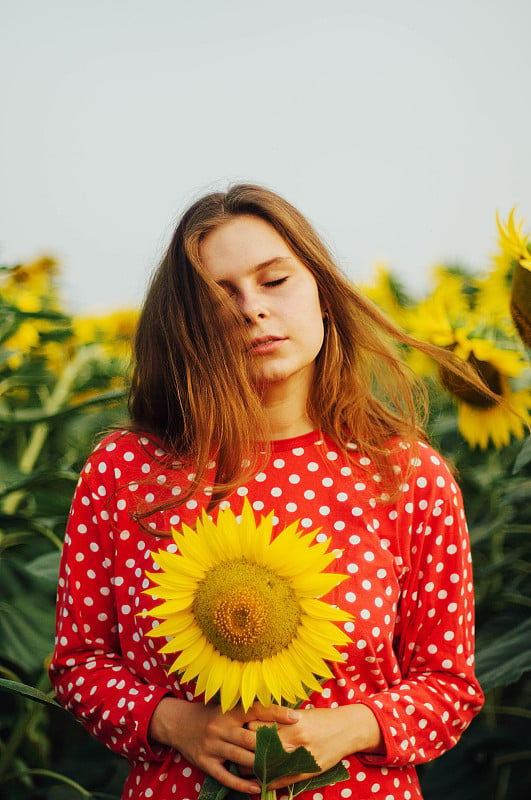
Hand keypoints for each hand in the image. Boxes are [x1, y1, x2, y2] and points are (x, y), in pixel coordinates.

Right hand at [148, 697, 298, 793]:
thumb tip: (281, 712)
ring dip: (261, 765)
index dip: (276, 713)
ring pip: (240, 758)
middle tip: (293, 751)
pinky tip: (257, 788)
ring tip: (280, 770)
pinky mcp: (205, 762)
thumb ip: (249, 711)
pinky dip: (242, 785)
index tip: (296, 716)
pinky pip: (226, 776)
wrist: (179, 724)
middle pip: (250, 738)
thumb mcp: (227, 708)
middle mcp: (221, 727)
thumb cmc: (211, 715)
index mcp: (229, 711)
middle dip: (273, 745)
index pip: (256, 709)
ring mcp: (212, 746)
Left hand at [247, 703, 383, 790]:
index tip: (238, 732)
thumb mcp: (300, 714)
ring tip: (242, 770)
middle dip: (246, 752)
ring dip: (255, 770)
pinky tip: (260, 783)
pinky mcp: (308, 771)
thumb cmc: (322, 719)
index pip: (260, 727)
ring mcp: (302, 757)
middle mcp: (295, 739)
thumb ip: (279, 720)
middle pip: (262, 747)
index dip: (246, 731)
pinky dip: (270, 783)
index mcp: (291, 722)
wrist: (347, 729)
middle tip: (235, 753)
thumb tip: (255, 724)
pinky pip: (284, 780)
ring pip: (271, 766)